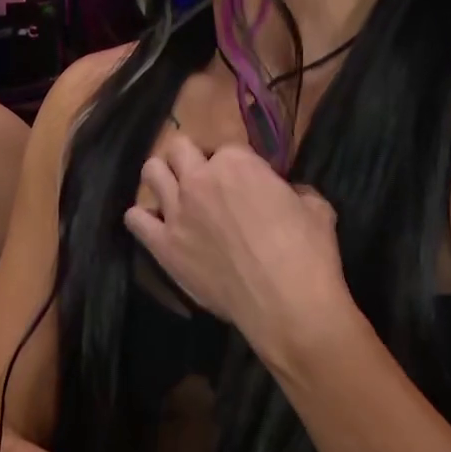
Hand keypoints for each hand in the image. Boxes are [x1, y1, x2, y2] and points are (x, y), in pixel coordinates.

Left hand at [123, 136, 345, 344]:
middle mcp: (199, 180)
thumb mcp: (315, 207)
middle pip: (180, 149)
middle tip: (205, 181)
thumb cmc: (308, 253)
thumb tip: (284, 193)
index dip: (236, 163)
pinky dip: (142, 218)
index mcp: (237, 164)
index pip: (226, 148)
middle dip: (192, 159)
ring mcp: (176, 212)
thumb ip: (293, 191)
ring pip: (151, 173)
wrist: (286, 303)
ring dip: (162, 178)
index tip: (245, 181)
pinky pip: (135, 219)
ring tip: (175, 194)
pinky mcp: (163, 245)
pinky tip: (155, 225)